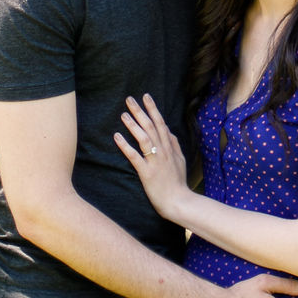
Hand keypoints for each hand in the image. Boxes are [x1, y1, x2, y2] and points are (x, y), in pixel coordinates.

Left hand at [115, 94, 188, 221]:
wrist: (179, 201)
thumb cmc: (179, 182)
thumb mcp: (180, 160)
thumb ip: (175, 145)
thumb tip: (169, 132)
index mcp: (170, 147)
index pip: (160, 123)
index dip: (153, 109)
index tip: (146, 96)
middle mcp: (163, 151)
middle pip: (151, 127)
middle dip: (140, 111)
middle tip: (129, 99)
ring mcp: (155, 161)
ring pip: (143, 138)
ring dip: (133, 125)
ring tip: (123, 115)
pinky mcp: (147, 173)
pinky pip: (135, 156)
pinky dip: (125, 146)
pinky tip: (117, 137)